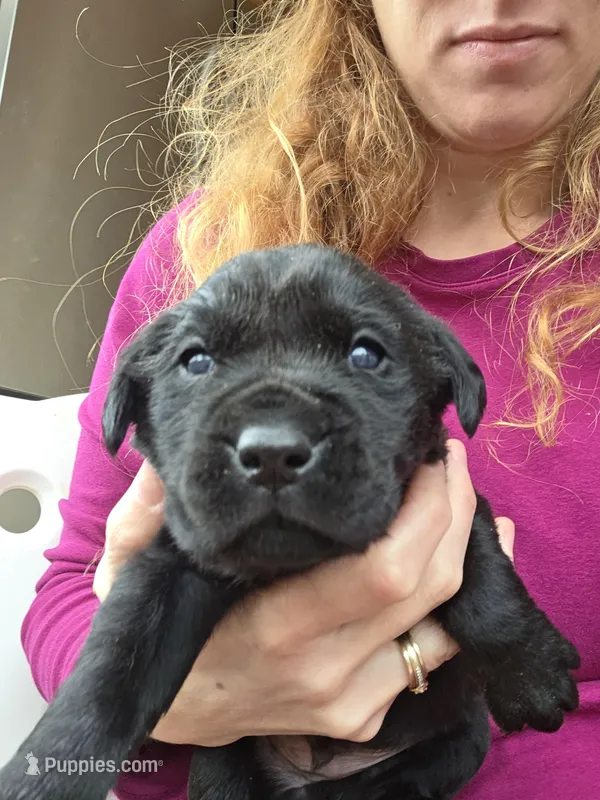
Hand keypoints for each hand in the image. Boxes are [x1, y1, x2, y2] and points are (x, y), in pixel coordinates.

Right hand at [93, 442, 513, 745]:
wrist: (174, 712)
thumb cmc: (160, 633)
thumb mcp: (128, 571)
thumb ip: (142, 515)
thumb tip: (165, 461)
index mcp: (274, 628)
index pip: (381, 570)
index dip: (425, 511)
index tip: (429, 457)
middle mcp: (324, 671)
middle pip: (427, 587)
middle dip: (456, 514)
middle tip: (450, 460)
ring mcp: (350, 702)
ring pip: (444, 626)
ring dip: (467, 555)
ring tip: (466, 499)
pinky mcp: (362, 716)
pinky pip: (432, 655)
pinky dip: (454, 603)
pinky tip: (461, 557)